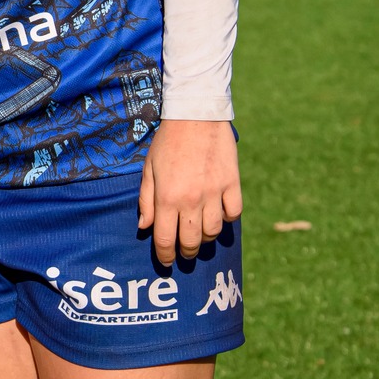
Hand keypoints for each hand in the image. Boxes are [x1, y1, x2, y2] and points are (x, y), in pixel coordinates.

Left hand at [138, 120, 241, 268]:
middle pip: (192, 241)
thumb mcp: (148, 169)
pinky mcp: (232, 183)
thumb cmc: (167, 142)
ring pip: (214, 231)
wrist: (196, 115)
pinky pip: (234, 213)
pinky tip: (220, 216)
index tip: (166, 263)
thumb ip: (146, 200)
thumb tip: (145, 227)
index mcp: (167, 198)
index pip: (166, 239)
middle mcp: (191, 200)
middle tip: (185, 253)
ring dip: (206, 239)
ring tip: (201, 236)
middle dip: (187, 253)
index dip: (165, 256)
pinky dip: (228, 219)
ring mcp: (214, 193)